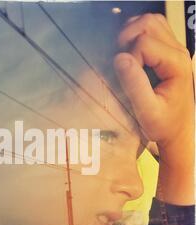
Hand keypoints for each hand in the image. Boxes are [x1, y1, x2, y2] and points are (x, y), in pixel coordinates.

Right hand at [114, 14, 193, 204]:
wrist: (176, 130)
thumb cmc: (163, 124)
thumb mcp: (148, 111)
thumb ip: (135, 86)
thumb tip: (120, 59)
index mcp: (176, 64)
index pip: (144, 44)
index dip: (127, 58)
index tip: (124, 79)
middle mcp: (178, 52)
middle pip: (148, 24)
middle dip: (126, 39)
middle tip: (119, 61)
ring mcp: (174, 50)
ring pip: (150, 21)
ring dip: (131, 33)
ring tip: (123, 55)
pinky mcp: (166, 52)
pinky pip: (151, 30)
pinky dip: (135, 36)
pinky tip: (129, 54)